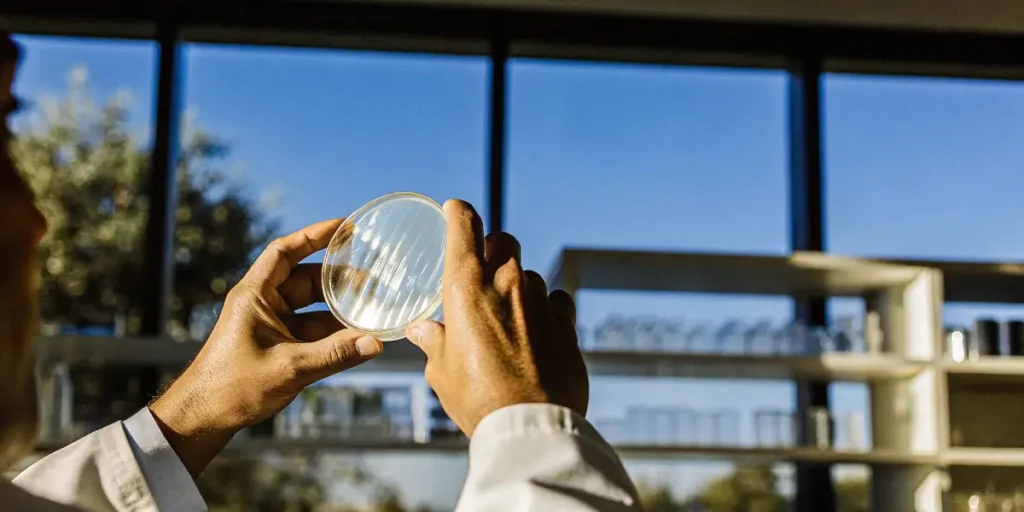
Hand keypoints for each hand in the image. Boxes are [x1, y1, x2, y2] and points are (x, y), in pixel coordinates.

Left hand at [150, 219, 382, 475]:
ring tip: (372, 306)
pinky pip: (311, 331)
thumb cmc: (232, 387)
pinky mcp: (277, 345)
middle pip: (305, 278)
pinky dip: (333, 332)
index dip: (314, 235)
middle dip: (338, 277)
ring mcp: (270, 325)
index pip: (285, 251)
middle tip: (373, 278)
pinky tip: (357, 336)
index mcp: (255, 295)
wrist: (202, 418)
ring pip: (312, 307)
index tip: (343, 226)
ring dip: (339, 308)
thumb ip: (335, 355)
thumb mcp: (289, 368)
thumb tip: (374, 343)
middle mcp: (262, 304)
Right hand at [405, 200, 587, 436]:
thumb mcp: (442, 372)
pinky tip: (538, 328)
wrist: (530, 425)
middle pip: (503, 241)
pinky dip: (546, 308)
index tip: (455, 209)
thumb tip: (423, 330)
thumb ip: (434, 343)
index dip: (459, 212)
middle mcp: (506, 284)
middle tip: (482, 270)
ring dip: (518, 287)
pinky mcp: (566, 323)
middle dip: (492, 248)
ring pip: (529, 275)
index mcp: (466, 288)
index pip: (464, 226)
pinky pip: (557, 301)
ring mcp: (540, 302)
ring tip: (507, 317)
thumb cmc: (478, 399)